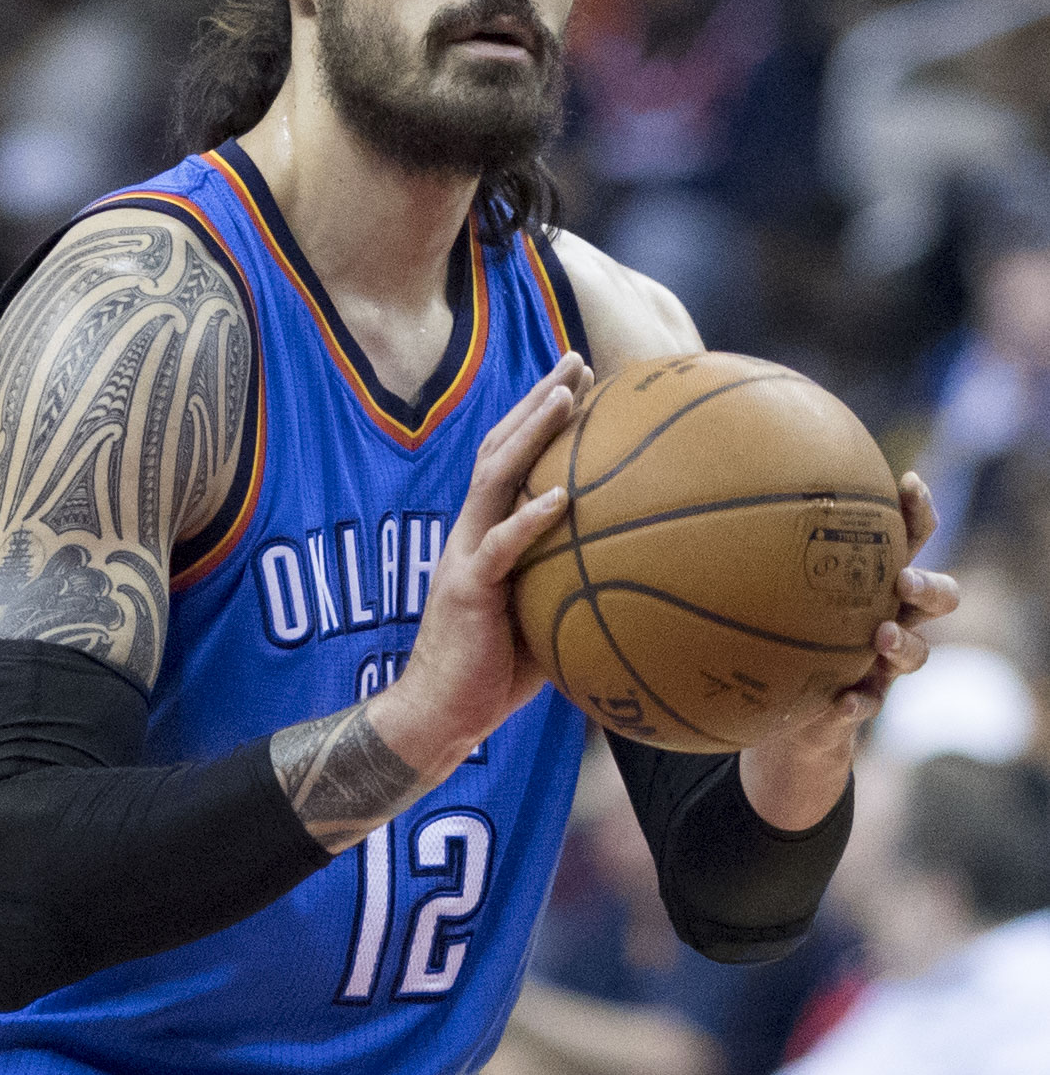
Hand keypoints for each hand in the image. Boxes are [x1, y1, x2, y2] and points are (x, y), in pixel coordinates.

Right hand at [373, 352, 593, 780]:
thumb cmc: (494, 672)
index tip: (579, 380)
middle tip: (576, 360)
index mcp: (486, 533)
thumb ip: (571, 583)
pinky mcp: (467, 589)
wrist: (438, 714)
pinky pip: (500, 547)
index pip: (511, 458)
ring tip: (565, 397)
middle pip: (500, 446)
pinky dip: (529, 519)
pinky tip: (561, 497)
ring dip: (530, 433)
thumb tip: (637, 572)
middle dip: (537, 399)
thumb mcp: (540, 615)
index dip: (539, 416)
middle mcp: (471, 530)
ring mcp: (465, 555)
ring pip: (494, 478)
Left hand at [739, 471, 958, 828]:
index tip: (908, 483)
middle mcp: (889, 615)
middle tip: (903, 580)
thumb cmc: (779, 625)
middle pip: (939, 595)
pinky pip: (869, 704)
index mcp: (873, 576)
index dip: (919, 509)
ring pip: (917, 652)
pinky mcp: (863, 701)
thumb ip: (751, 540)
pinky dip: (858, 702)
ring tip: (880, 638)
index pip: (911, 536)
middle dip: (929, 585)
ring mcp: (882, 663)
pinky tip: (842, 702)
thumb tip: (696, 485)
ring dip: (904, 644)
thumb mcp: (769, 583)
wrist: (786, 709)